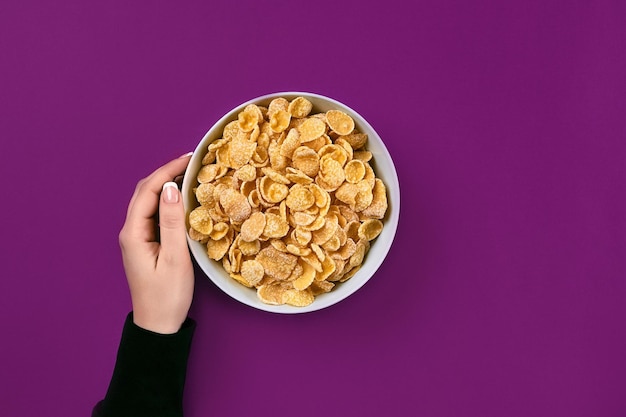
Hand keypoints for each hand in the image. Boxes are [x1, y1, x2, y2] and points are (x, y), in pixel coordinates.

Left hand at [118, 153, 193, 333]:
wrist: (158, 325)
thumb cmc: (167, 296)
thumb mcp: (174, 258)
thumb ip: (172, 222)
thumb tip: (172, 188)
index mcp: (133, 233)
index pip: (149, 190)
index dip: (168, 170)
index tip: (190, 158)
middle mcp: (131, 231)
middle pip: (145, 191)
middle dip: (166, 172)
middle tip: (192, 161)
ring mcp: (137, 237)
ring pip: (150, 201)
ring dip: (167, 185)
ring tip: (190, 174)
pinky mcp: (146, 244)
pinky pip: (155, 214)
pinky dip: (169, 200)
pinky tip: (184, 198)